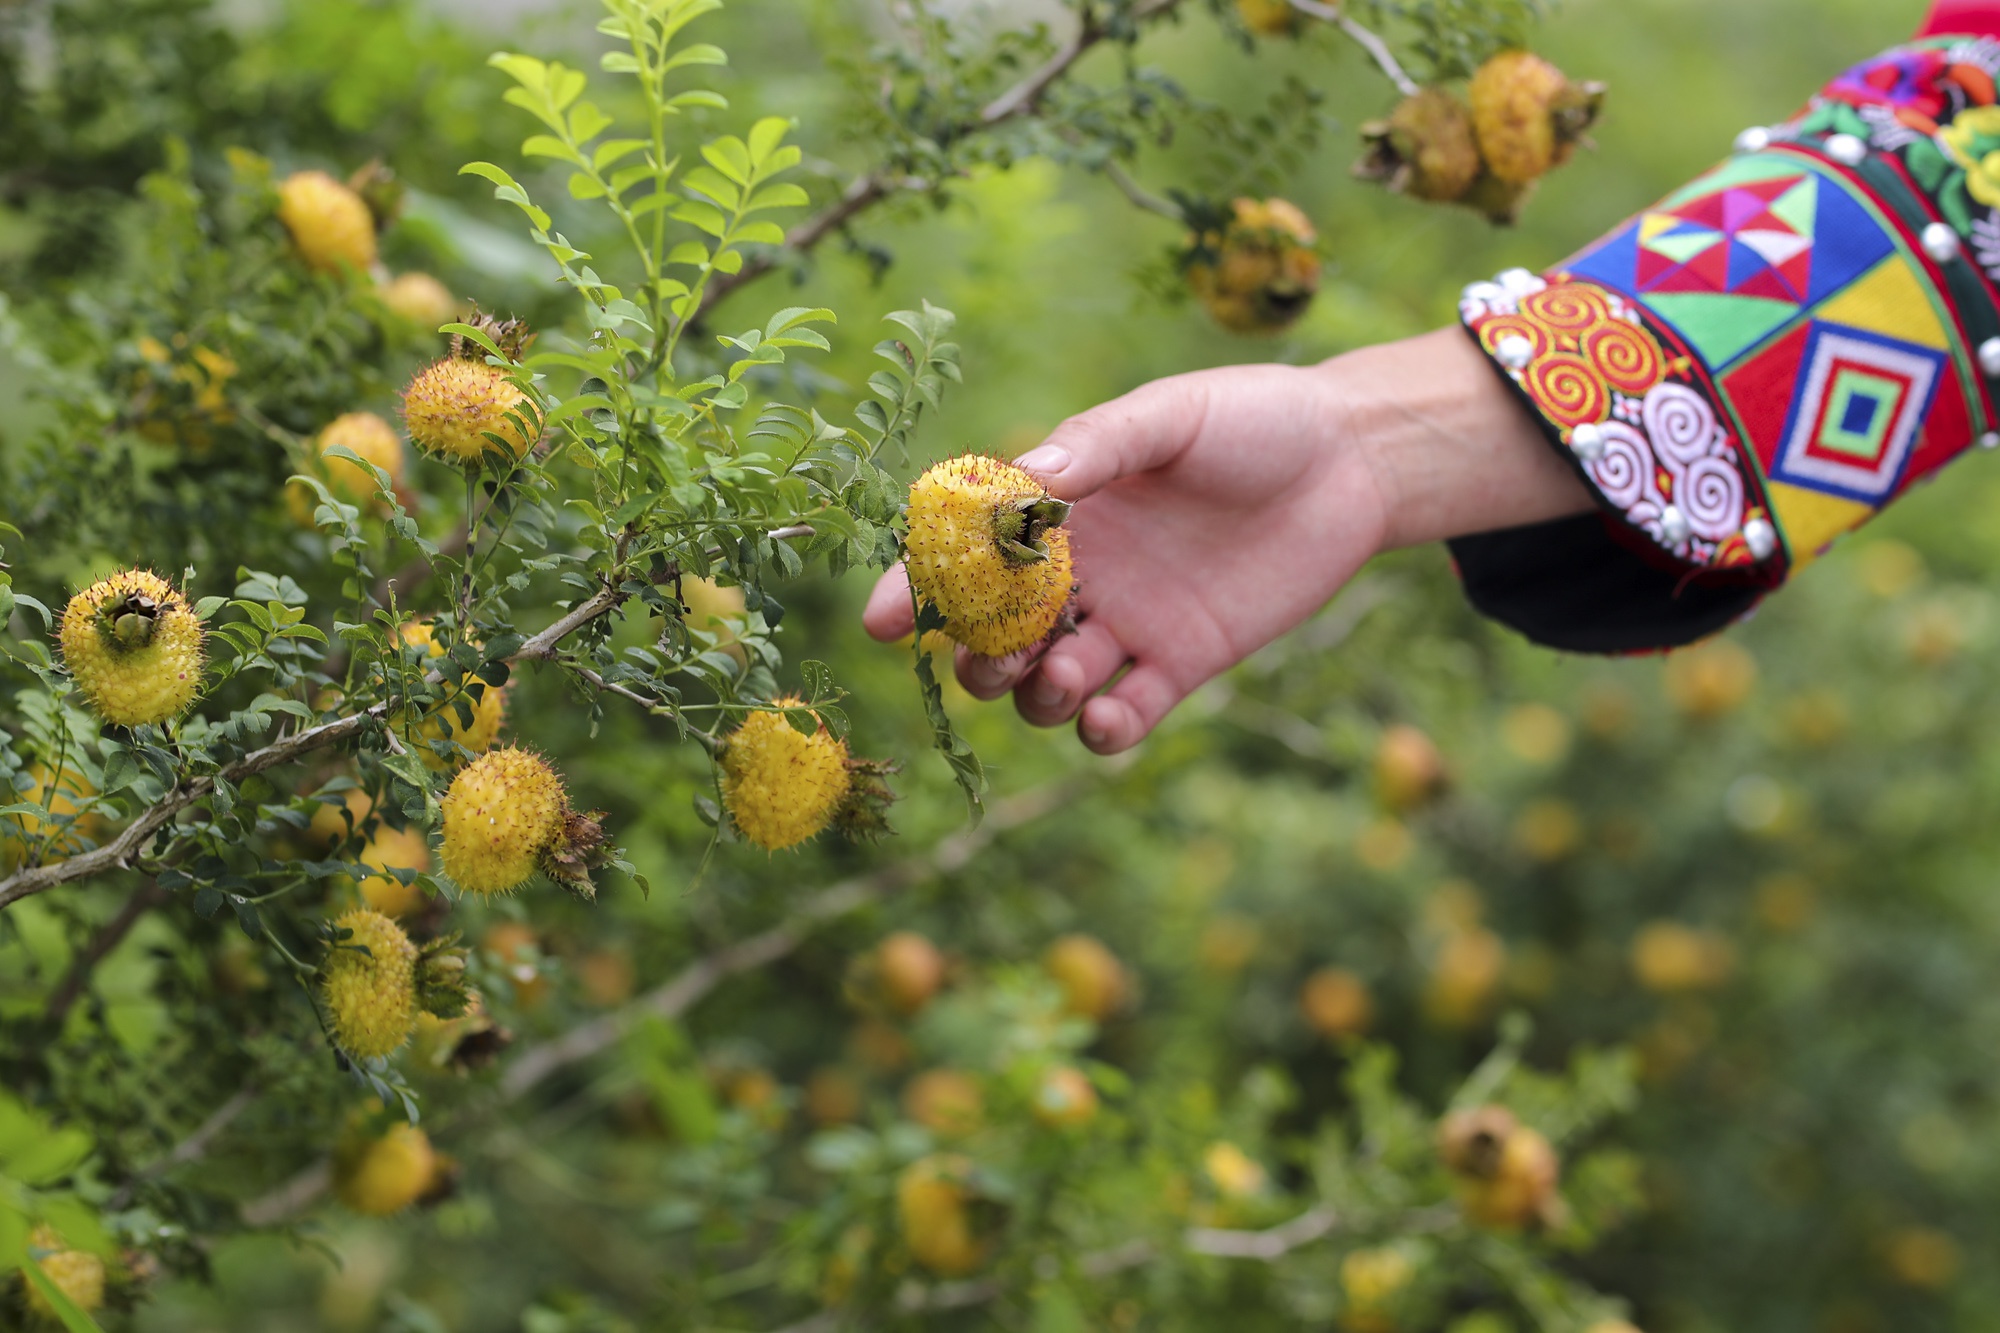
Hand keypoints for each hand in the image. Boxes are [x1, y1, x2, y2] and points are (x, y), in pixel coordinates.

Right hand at [863, 328, 1590, 753]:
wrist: (1352, 460)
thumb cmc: (1253, 419)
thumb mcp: (1170, 417)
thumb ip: (1098, 448)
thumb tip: (1019, 483)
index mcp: (1059, 511)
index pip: (964, 557)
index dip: (914, 591)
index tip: (883, 623)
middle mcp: (1081, 574)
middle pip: (995, 637)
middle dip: (979, 660)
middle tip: (997, 658)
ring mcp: (1128, 623)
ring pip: (1048, 686)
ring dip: (1037, 695)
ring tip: (1063, 675)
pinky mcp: (1182, 663)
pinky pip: (1125, 714)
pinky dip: (1103, 730)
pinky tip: (1106, 720)